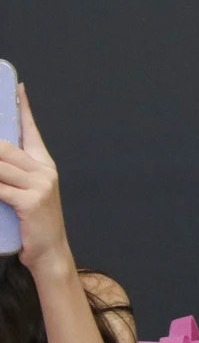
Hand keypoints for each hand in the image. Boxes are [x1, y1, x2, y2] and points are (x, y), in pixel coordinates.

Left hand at [0, 84, 72, 277]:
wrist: (49, 253)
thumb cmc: (33, 224)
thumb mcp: (25, 194)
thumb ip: (11, 175)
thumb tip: (0, 157)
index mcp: (45, 165)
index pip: (32, 131)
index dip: (23, 109)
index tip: (18, 88)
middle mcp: (45, 171)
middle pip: (5, 148)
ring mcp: (40, 186)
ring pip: (0, 165)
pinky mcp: (31, 202)